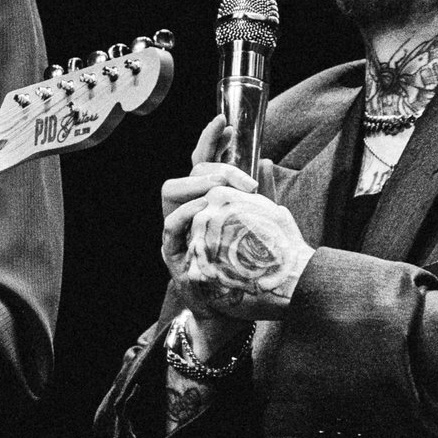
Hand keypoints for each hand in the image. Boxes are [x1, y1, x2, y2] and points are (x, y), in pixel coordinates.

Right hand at [157, 114, 309, 322]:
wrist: (229, 314)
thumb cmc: (242, 270)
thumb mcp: (255, 227)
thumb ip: (260, 196)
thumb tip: (267, 162)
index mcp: (206, 202)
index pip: (203, 163)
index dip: (211, 141)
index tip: (226, 123)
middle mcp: (187, 211)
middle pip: (188, 172)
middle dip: (214, 169)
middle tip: (243, 183)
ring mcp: (176, 230)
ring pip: (171, 191)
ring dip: (197, 187)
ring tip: (224, 194)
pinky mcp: (171, 251)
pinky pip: (170, 224)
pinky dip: (186, 214)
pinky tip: (206, 211)